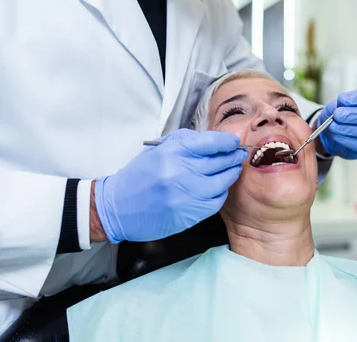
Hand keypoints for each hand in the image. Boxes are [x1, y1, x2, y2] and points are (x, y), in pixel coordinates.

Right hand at [94, 129, 247, 243]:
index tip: (233, 142)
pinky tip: (219, 188)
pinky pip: (216, 202)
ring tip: (232, 169)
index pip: (211, 142)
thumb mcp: (158, 150)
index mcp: (172, 153)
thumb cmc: (139, 175)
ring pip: (223, 183)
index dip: (227, 141)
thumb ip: (186, 142)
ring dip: (231, 174)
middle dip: (233, 157)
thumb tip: (214, 140)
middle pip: (221, 162)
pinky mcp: (189, 215)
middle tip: (239, 155)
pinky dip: (221, 193)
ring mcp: (186, 196)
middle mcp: (181, 173)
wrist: (118, 208)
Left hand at [318, 87, 356, 159]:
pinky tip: (337, 135)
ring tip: (333, 126)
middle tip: (337, 115)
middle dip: (353, 115)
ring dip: (347, 128)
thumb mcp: (335, 105)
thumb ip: (338, 104)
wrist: (333, 133)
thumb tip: (341, 105)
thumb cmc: (339, 115)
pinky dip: (346, 139)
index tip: (341, 99)